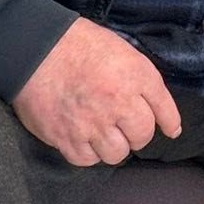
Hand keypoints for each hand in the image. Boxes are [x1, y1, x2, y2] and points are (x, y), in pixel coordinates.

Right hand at [12, 17, 183, 165]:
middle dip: (136, 133)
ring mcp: (91, 123)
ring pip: (116, 154)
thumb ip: (143, 79)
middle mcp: (117, 102)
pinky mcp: (66, 138)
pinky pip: (87, 160)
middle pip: (141, 137)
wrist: (33, 47)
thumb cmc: (77, 43)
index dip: (168, 122)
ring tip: (102, 132)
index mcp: (133, 76)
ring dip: (113, 145)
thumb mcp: (121, 49)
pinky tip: (82, 137)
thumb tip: (164, 115)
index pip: (163, 109)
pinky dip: (88, 152)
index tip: (169, 129)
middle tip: (124, 124)